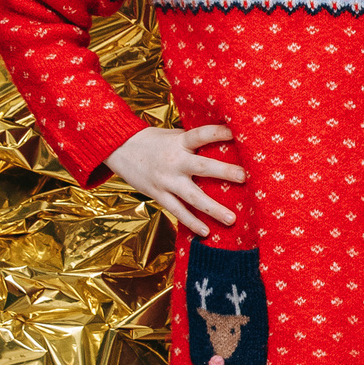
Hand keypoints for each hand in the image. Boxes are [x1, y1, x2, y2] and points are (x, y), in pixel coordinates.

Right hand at [104, 125, 245, 236]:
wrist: (119, 148)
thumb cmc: (154, 141)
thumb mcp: (174, 135)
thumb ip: (195, 141)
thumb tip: (227, 143)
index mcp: (180, 142)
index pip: (202, 134)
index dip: (218, 132)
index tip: (237, 132)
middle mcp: (174, 161)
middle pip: (203, 167)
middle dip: (224, 171)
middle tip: (244, 177)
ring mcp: (166, 180)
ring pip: (192, 197)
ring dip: (213, 209)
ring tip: (232, 219)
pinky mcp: (158, 195)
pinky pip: (177, 211)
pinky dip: (192, 222)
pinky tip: (206, 232)